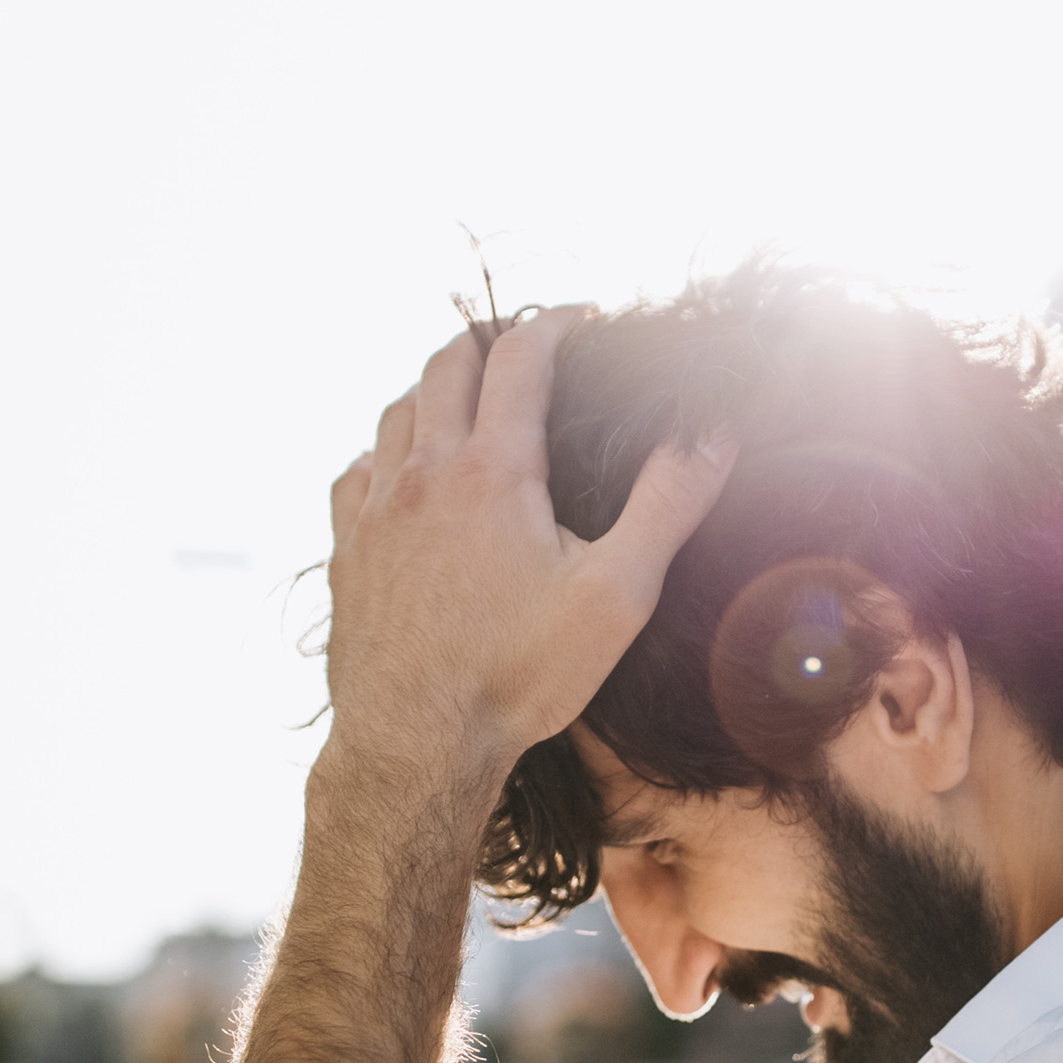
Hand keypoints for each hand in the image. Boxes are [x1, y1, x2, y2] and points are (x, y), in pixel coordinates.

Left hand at [321, 313, 732, 804]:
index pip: (521, 357)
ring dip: (435, 389)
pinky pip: (358, 471)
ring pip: (395, 411)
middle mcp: (423, 474)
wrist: (416, 744)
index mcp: (492, 470)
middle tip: (524, 345)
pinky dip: (388, 451)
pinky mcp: (348, 552)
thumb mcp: (617, 594)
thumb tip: (714, 434)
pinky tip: (405, 473)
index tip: (581, 319)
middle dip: (489, 341)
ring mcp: (376, 511)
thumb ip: (667, 504)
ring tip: (468, 399)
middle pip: (446, 365)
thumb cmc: (519, 675)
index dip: (555, 324)